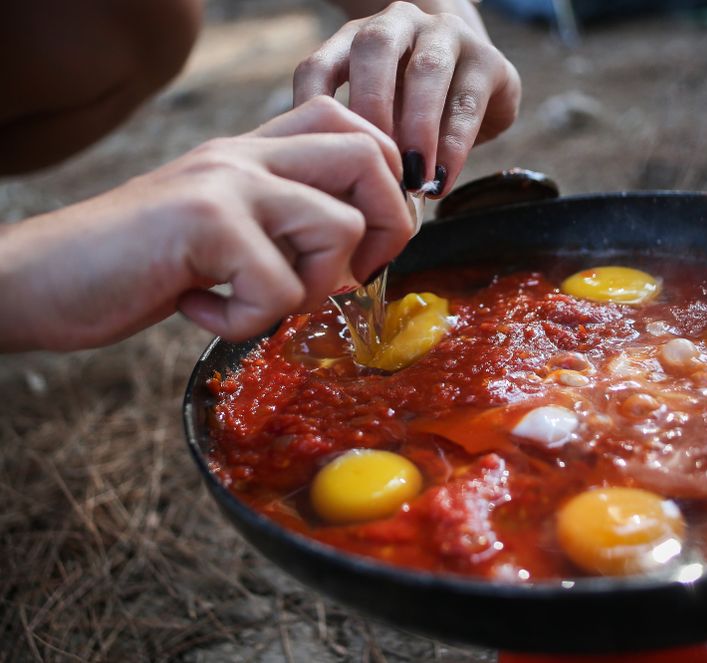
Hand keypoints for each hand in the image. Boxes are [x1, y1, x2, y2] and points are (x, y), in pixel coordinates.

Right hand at [0, 97, 410, 351]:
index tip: (369, 244)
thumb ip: (278, 226)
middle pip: (370, 157)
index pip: (357, 128)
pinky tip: (202, 311)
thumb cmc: (135, 265)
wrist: (40, 278)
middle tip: (350, 278)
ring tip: (255, 301)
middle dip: (386, 229)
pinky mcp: (204, 223)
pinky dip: (249, 321)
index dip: (388, 186)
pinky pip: (279, 288)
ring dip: (312, 289)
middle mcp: (245, 155)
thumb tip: (356, 263)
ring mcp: (226, 184)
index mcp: (253, 152)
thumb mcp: (219, 229)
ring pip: (338, 228)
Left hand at [294, 0, 520, 195]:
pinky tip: (442, 179)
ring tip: (413, 177)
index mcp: (359, 39)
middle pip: (375, 48)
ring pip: (427, 70)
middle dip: (370, 105)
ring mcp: (447, 36)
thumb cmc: (417, 114)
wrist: (482, 90)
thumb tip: (339, 191)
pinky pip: (467, 103)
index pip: (321, 64)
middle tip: (372, 159)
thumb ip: (362, 138)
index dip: (312, 108)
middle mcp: (400, 24)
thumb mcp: (383, 119)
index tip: (316, 153)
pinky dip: (453, 146)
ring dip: (417, 127)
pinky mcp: (489, 61)